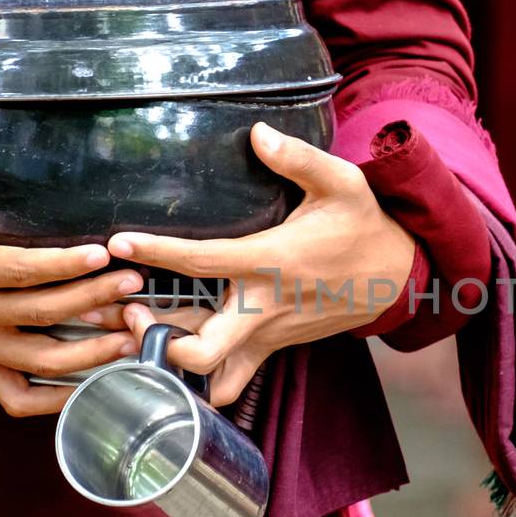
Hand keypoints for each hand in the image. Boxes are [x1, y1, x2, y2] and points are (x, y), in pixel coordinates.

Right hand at [0, 150, 141, 415]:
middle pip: (42, 314)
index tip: (102, 253)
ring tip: (131, 335)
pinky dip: (55, 401)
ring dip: (90, 353)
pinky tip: (92, 386)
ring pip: (41, 361)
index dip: (62, 264)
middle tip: (135, 284)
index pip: (18, 271)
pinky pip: (18, 396)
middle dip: (93, 300)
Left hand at [108, 123, 415, 405]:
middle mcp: (264, 308)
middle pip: (201, 350)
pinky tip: (171, 353)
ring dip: (169, 361)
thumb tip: (257, 133)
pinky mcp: (272, 348)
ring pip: (209, 374)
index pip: (202, 261)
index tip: (120, 242)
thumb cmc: (363, 225)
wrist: (396, 275)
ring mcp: (267, 335)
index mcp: (271, 262)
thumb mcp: (342, 182)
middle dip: (156, 338)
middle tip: (129, 310)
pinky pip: (229, 383)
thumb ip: (298, 158)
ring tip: (137, 330)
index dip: (157, 252)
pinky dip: (198, 380)